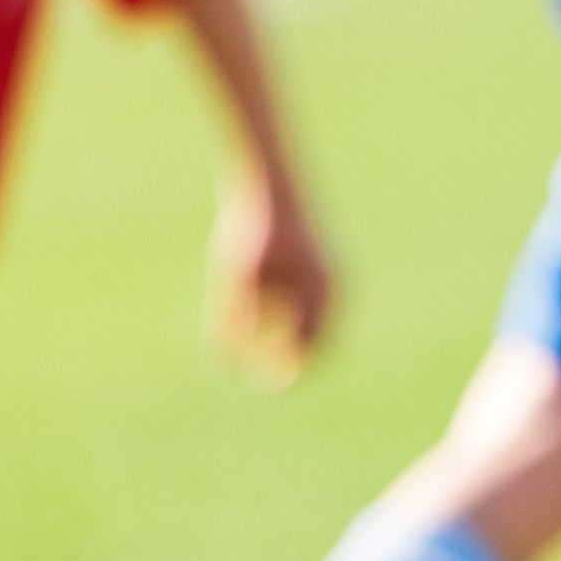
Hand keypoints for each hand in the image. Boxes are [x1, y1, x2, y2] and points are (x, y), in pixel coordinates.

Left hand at [208, 180, 331, 382]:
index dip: (284, 374)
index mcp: (317, 297)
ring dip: (296, 337)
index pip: (305, 353)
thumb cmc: (250, 229)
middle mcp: (335, 288)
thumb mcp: (233, 279)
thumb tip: (223, 365)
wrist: (270, 179)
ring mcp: (337, 272)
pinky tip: (272, 310)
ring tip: (264, 342)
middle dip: (293, 359)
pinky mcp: (329, 259)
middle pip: (320, 342)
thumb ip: (229, 323)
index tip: (259, 381)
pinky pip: (321, 300)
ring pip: (322, 320)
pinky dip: (300, 315)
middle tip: (263, 372)